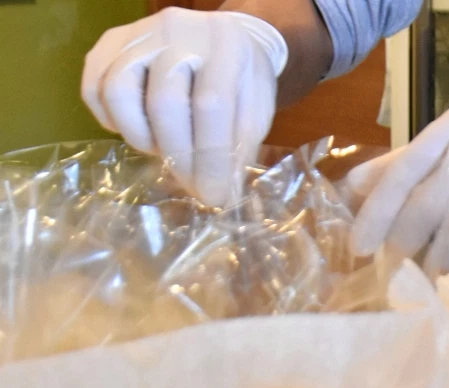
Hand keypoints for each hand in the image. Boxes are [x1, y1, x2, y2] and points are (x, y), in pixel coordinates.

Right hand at [82, 8, 288, 206]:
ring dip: (139, 135)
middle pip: (164, 102)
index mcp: (226, 47)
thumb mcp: (256, 109)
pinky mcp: (111, 40)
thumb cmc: (241, 79)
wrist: (222, 35)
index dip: (209, 158)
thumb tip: (217, 192)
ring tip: (161, 148)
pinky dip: (110, 118)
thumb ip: (239, 146)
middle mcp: (180, 32)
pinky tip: (137, 128)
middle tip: (189, 182)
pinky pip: (94, 84)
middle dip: (177, 155)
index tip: (212, 195)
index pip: (212, 105)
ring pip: (118, 90)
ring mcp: (140, 33)